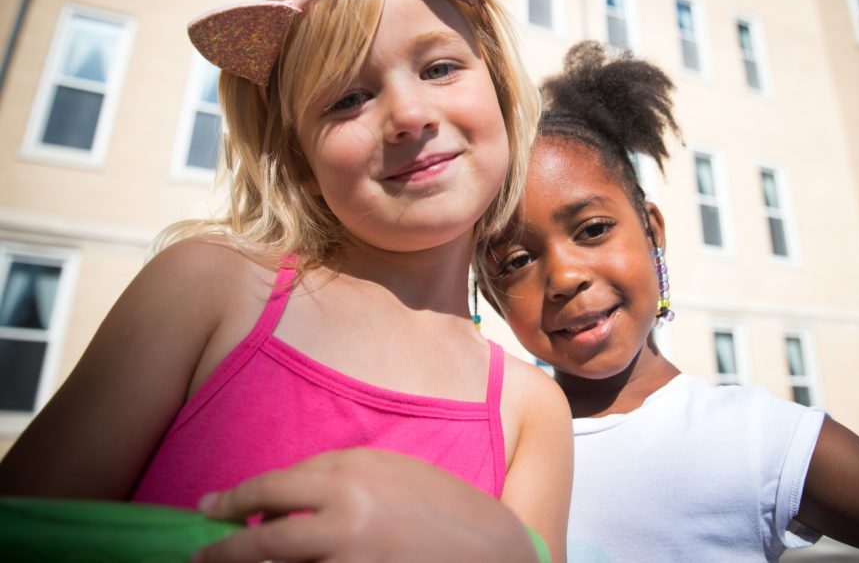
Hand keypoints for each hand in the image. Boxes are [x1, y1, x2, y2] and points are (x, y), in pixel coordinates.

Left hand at [191, 448, 538, 562]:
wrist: (493, 549)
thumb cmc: (443, 504)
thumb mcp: (389, 471)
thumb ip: (335, 479)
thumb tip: (280, 502)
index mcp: (353, 473)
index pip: (272, 486)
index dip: (233, 499)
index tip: (210, 507)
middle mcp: (346, 516)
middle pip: (263, 539)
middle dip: (222, 550)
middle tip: (199, 555)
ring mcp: (351, 559)